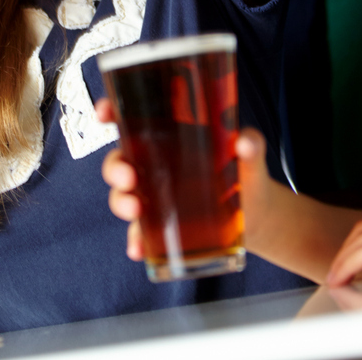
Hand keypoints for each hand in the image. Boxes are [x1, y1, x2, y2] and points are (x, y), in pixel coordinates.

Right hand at [97, 99, 272, 261]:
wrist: (258, 216)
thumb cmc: (246, 174)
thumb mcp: (250, 156)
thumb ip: (251, 145)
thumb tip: (245, 142)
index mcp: (170, 136)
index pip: (133, 119)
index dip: (111, 112)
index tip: (103, 113)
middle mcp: (155, 164)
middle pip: (120, 159)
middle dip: (114, 167)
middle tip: (129, 177)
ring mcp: (155, 196)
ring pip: (122, 195)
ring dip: (120, 202)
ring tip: (135, 211)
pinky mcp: (162, 225)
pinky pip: (140, 232)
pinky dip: (136, 240)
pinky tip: (138, 249)